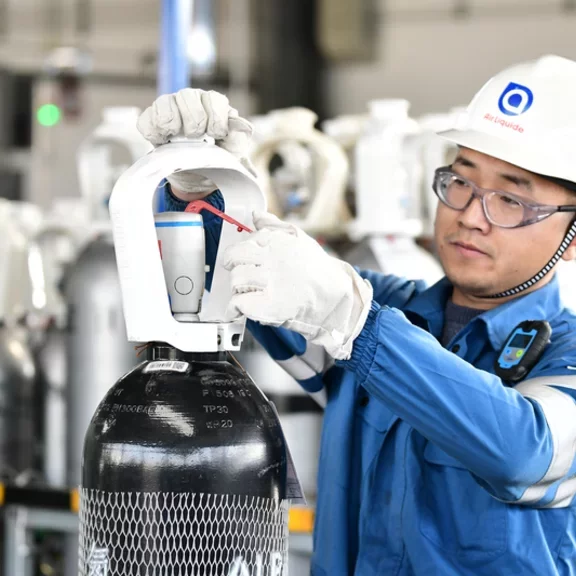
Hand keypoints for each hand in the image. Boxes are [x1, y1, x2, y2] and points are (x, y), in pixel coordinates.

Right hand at [137, 89, 255, 197]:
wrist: (196, 178)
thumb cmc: (216, 160)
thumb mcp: (233, 153)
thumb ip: (239, 137)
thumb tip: (241, 124)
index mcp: (213, 103)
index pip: (214, 98)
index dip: (216, 120)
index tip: (216, 136)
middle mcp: (191, 99)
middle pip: (188, 95)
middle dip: (195, 123)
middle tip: (197, 138)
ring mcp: (169, 107)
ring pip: (165, 102)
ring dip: (174, 125)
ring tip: (179, 139)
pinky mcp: (151, 121)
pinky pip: (147, 120)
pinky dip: (155, 133)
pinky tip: (164, 141)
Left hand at [223, 212, 373, 359]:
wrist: (336, 298)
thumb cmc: (319, 270)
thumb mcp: (300, 239)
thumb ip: (274, 226)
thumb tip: (256, 215)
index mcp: (275, 241)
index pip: (243, 242)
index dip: (241, 254)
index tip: (246, 261)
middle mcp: (270, 258)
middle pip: (233, 259)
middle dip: (234, 268)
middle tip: (244, 277)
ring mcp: (268, 282)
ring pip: (235, 280)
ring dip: (238, 288)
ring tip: (251, 292)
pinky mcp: (267, 305)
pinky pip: (238, 303)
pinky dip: (236, 308)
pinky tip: (241, 309)